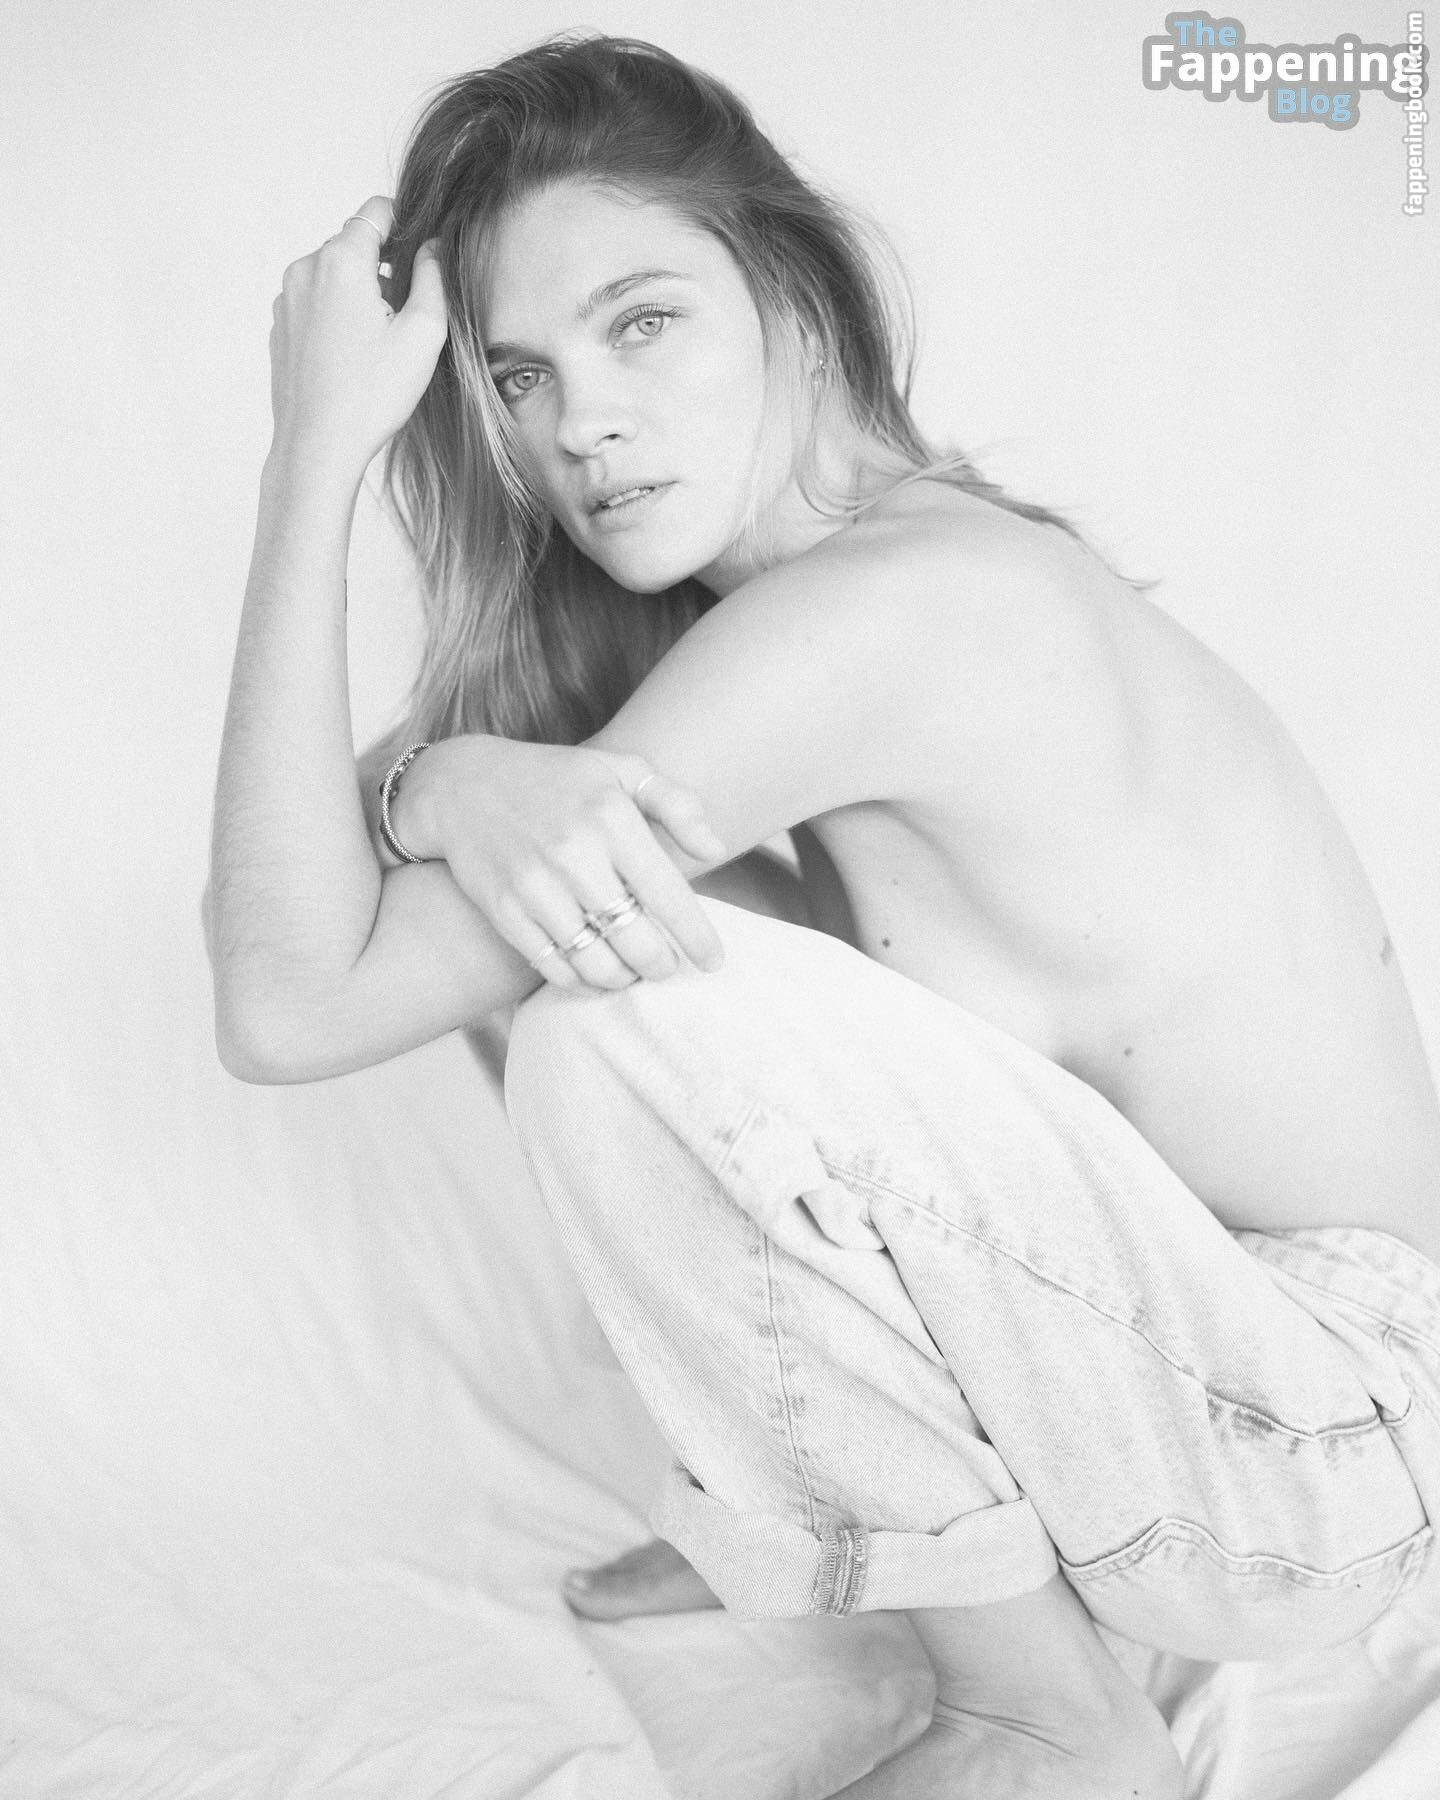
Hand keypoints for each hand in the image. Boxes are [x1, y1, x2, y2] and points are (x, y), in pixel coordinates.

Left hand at [268, 196, 446, 476]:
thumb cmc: (372, 395)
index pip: (376, 211)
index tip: (420, 255)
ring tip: (378, 343)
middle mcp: (306, 268)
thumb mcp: (424, 333)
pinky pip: (315, 303)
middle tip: (405, 315)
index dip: (405, 225)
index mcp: (342, 260)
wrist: (318, 445)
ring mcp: (286, 298)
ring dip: (358, 293)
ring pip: (333, 275)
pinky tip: (352, 357)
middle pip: (353, 245)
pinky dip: (336, 316)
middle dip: (382, 267)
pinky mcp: (279, 326)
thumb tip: (432, 247)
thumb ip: (433, 276)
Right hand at [408, 736, 729, 989]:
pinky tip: (592, 972)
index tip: (713, 960)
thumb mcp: (619, 769)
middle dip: (660, 964)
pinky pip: (553, 966)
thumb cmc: (556, 779)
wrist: (461, 785)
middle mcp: (574, 854)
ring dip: (622, 977)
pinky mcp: (503, 910)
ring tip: (631, 970)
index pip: (668, 893)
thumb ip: (675, 803)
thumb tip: (715, 849)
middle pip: (636, 939)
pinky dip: (579, 980)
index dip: (696, 936)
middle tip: (666, 966)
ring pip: (595, 962)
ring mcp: (535, 885)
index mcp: (611, 818)